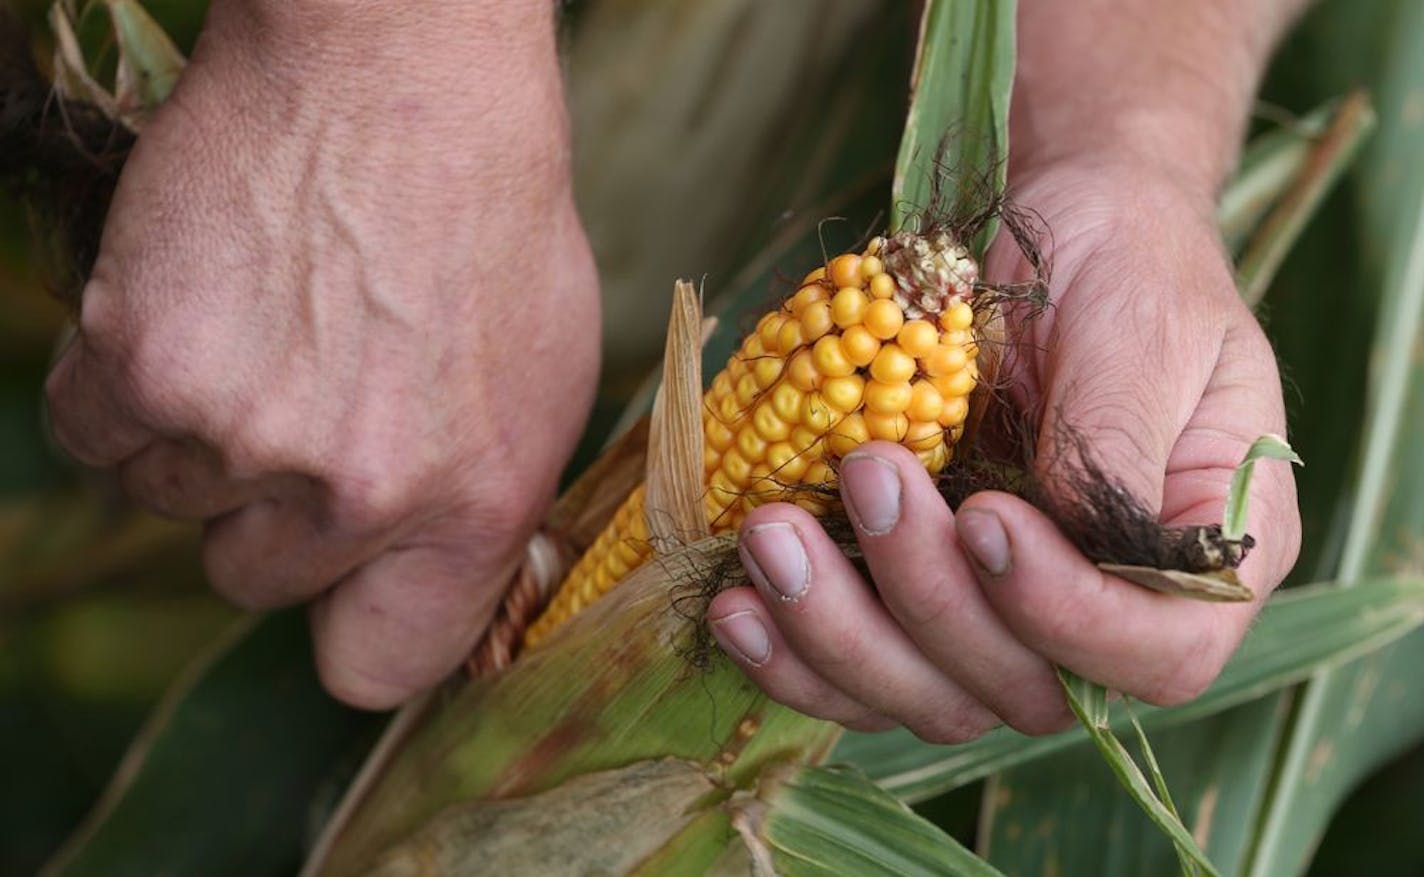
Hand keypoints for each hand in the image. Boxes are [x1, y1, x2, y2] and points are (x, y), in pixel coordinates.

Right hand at [44, 1, 598, 708]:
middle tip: (312, 398)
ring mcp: (241, 433)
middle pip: (254, 581)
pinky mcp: (143, 362)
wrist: (400, 70)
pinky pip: (93, 436)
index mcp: (475, 506)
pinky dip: (127, 386)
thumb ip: (479, 504)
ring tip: (269, 327)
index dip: (349, 625)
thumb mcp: (544, 381)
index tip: (346, 584)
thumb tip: (429, 582)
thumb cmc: (489, 218)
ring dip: (203, 435)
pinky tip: (197, 310)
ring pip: (172, 502)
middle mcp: (357, 492)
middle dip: (273, 509)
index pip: (374, 668)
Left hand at [705, 159, 1300, 739]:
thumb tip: (1065, 537)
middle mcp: (1104, 610)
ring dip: (837, 635)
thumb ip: (1119, 439)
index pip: (1157, 653)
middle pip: (1020, 688)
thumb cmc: (1122, 262)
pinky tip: (731, 603)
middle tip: (864, 476)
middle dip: (927, 602)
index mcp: (1198, 554)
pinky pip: (854, 670)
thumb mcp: (1145, 328)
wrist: (1044, 231)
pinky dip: (791, 651)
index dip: (1066, 618)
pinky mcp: (911, 599)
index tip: (985, 518)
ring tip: (769, 538)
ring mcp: (999, 616)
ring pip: (924, 694)